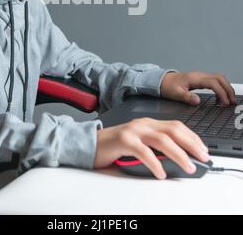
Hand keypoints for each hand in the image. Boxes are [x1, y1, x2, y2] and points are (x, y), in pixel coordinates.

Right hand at [94, 118, 209, 178]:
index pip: (176, 126)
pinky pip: (143, 151)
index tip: (203, 149)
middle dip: (191, 143)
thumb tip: (179, 160)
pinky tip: (161, 173)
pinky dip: (155, 163)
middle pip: (173, 130)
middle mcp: (143, 124)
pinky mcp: (123, 140)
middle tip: (202, 157)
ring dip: (179, 154)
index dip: (192, 137)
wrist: (91, 143)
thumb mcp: (140, 143)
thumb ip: (156, 147)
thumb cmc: (116, 146)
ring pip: (162, 139)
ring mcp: (133, 130)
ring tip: (188, 167)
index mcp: (149, 123)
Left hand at [160, 70, 235, 105]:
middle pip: (220, 78)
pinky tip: (220, 98)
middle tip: (232, 101)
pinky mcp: (200, 79)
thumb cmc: (168, 86)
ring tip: (229, 100)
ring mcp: (201, 76)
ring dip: (226, 88)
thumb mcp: (175, 93)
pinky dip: (221, 88)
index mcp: (195, 78)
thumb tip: (197, 101)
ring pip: (219, 78)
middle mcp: (199, 75)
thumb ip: (186, 97)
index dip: (221, 92)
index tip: (224, 103)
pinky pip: (215, 81)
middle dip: (228, 89)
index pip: (213, 83)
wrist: (161, 80)